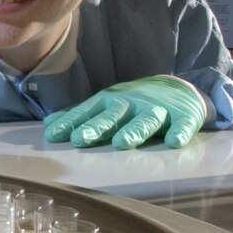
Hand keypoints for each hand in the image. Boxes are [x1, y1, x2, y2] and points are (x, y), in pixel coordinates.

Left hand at [43, 75, 206, 149]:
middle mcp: (131, 104)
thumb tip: (48, 124)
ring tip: (122, 143)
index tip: (53, 135)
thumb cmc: (133, 103)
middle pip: (112, 116)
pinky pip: (183, 124)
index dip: (70, 123)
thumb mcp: (106, 105)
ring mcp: (158, 109)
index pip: (86, 113)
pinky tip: (174, 141)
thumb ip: (79, 116)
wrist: (177, 89)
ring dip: (133, 131)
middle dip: (96, 127)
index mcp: (110, 102)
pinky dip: (180, 132)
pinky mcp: (184, 116)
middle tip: (80, 139)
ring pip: (145, 120)